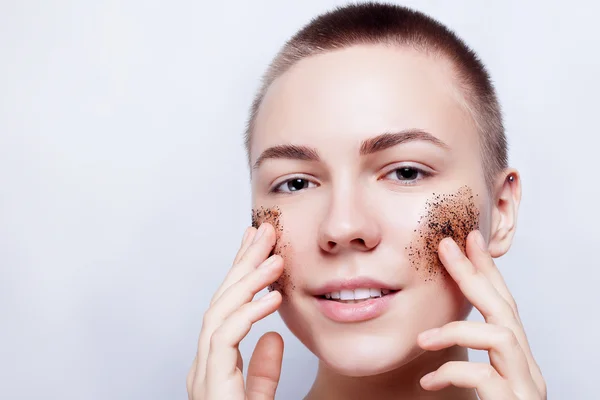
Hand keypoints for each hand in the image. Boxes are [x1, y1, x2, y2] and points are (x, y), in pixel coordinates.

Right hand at [187, 223, 284, 399]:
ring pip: (219, 314)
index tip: (256, 245)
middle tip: (263, 230)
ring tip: (274, 256)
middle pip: (219, 302)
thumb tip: (272, 337)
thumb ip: (262, 371)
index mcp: (213, 366)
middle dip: (242, 263)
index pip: (226, 309)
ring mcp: (203, 377)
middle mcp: (202, 367)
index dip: (241, 274)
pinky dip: (248, 315)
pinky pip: (225, 341)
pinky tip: (271, 298)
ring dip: (247, 282)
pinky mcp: (211, 388)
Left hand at [417, 230, 546, 398]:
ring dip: (458, 329)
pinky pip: (486, 377)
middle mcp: (526, 368)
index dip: (485, 271)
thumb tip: (428, 338)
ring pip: (502, 337)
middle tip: (447, 245)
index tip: (467, 240)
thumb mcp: (480, 387)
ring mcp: (525, 386)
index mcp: (515, 360)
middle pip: (504, 309)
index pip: (501, 306)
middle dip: (475, 274)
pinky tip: (429, 382)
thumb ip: (464, 362)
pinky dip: (453, 373)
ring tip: (423, 340)